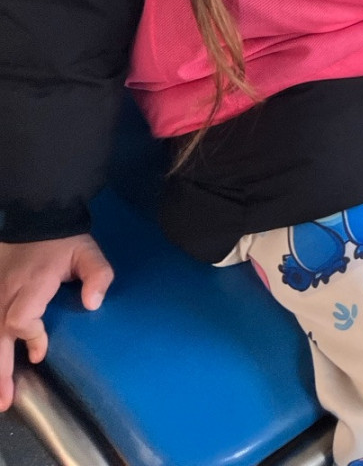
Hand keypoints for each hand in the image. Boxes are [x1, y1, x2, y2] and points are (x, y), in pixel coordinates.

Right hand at [0, 236, 112, 410]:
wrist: (37, 217)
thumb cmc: (63, 241)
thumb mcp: (86, 252)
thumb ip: (97, 274)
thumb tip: (93, 304)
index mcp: (31, 283)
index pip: (21, 320)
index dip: (31, 339)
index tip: (41, 354)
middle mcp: (7, 291)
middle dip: (0, 370)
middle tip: (6, 401)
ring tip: (0, 397)